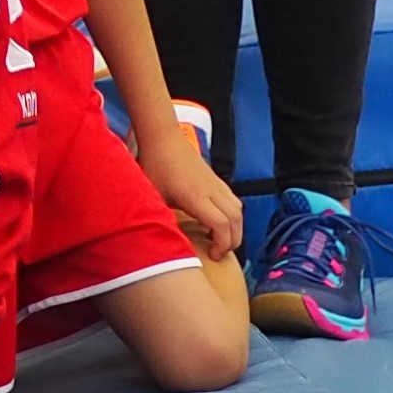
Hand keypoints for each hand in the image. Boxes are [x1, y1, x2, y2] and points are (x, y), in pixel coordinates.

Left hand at [137, 120, 245, 260]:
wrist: (162, 137)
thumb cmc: (155, 164)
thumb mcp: (154, 196)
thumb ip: (163, 217)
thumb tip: (167, 237)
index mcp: (196, 198)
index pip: (222, 226)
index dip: (223, 245)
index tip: (213, 255)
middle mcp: (211, 191)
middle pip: (236, 221)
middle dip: (233, 241)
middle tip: (221, 252)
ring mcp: (216, 183)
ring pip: (238, 209)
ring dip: (236, 227)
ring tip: (223, 239)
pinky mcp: (216, 178)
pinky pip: (233, 199)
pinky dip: (232, 214)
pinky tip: (218, 220)